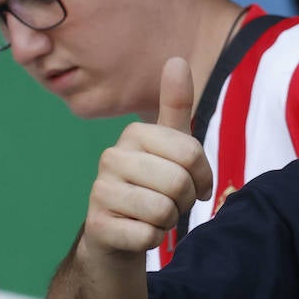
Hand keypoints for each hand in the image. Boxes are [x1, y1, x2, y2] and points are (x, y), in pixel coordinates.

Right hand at [82, 58, 212, 258]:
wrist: (119, 235)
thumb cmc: (153, 185)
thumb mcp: (171, 144)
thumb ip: (176, 105)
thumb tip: (176, 59)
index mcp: (134, 134)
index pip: (191, 152)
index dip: (202, 175)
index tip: (193, 182)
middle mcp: (110, 157)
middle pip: (178, 182)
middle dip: (185, 200)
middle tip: (171, 202)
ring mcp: (99, 192)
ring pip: (163, 210)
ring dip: (169, 221)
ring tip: (153, 215)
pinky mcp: (96, 226)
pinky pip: (148, 236)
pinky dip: (153, 240)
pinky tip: (138, 232)